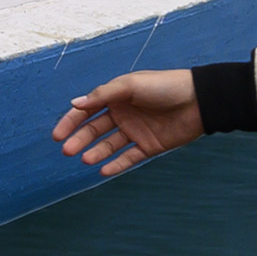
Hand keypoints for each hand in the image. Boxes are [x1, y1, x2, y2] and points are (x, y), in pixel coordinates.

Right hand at [53, 70, 206, 175]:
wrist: (199, 100)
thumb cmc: (164, 86)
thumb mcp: (130, 85)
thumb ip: (102, 95)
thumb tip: (75, 104)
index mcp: (116, 97)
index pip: (87, 111)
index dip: (70, 122)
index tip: (57, 135)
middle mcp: (123, 114)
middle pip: (95, 130)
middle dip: (80, 140)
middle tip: (67, 151)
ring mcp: (136, 131)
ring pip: (109, 145)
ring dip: (96, 152)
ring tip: (85, 160)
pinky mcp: (149, 146)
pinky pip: (129, 157)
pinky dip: (116, 164)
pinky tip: (104, 170)